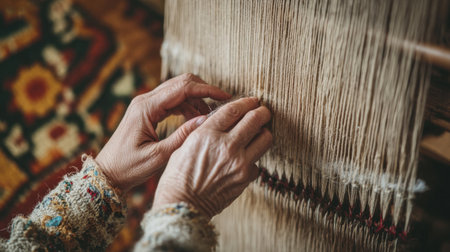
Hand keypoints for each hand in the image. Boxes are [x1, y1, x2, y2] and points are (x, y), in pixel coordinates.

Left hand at [95, 73, 230, 192]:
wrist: (107, 174)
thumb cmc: (128, 168)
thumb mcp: (158, 156)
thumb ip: (182, 137)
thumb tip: (206, 120)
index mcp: (146, 108)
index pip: (183, 88)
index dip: (207, 90)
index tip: (226, 96)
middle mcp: (145, 101)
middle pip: (181, 83)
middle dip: (204, 90)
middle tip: (222, 104)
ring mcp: (145, 104)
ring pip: (178, 90)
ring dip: (196, 99)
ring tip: (211, 116)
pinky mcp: (147, 111)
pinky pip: (172, 101)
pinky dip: (187, 106)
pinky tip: (196, 120)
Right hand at [153, 97, 272, 217]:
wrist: (183, 206)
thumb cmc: (178, 177)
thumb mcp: (184, 146)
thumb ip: (203, 130)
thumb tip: (218, 119)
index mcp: (207, 134)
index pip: (234, 109)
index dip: (246, 102)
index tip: (252, 101)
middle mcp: (226, 146)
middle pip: (256, 119)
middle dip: (262, 112)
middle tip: (263, 112)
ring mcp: (239, 163)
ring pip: (265, 138)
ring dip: (263, 133)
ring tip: (258, 133)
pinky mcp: (246, 178)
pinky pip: (258, 162)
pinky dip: (253, 159)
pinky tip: (243, 161)